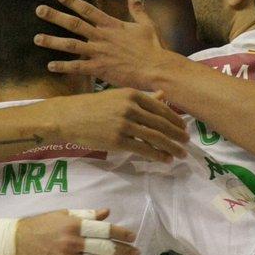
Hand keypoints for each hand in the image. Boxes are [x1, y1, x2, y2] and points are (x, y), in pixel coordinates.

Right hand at [15, 209, 139, 254]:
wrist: (17, 241)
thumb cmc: (42, 225)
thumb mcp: (63, 214)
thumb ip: (86, 215)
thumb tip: (107, 213)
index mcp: (73, 225)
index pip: (103, 230)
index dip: (121, 233)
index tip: (133, 237)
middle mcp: (71, 242)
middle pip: (104, 248)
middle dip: (124, 251)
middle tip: (136, 254)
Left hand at [35, 0, 173, 88]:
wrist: (155, 68)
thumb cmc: (153, 48)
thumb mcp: (146, 24)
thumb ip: (137, 8)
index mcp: (112, 25)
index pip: (88, 9)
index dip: (73, 1)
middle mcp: (102, 36)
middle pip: (74, 24)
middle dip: (55, 16)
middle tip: (38, 10)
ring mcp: (99, 52)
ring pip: (71, 45)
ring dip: (52, 41)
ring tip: (36, 38)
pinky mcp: (100, 68)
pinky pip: (77, 67)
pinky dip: (63, 66)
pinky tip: (50, 66)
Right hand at [41, 88, 187, 162]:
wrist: (67, 117)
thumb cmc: (91, 107)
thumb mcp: (117, 97)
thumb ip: (141, 98)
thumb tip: (163, 95)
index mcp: (132, 95)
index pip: (161, 108)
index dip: (175, 120)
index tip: (184, 129)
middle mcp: (130, 107)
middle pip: (161, 123)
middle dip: (177, 135)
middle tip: (187, 143)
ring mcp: (124, 124)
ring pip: (155, 137)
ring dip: (171, 147)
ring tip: (180, 154)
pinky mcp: (117, 140)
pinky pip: (142, 149)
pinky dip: (157, 155)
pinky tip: (165, 160)